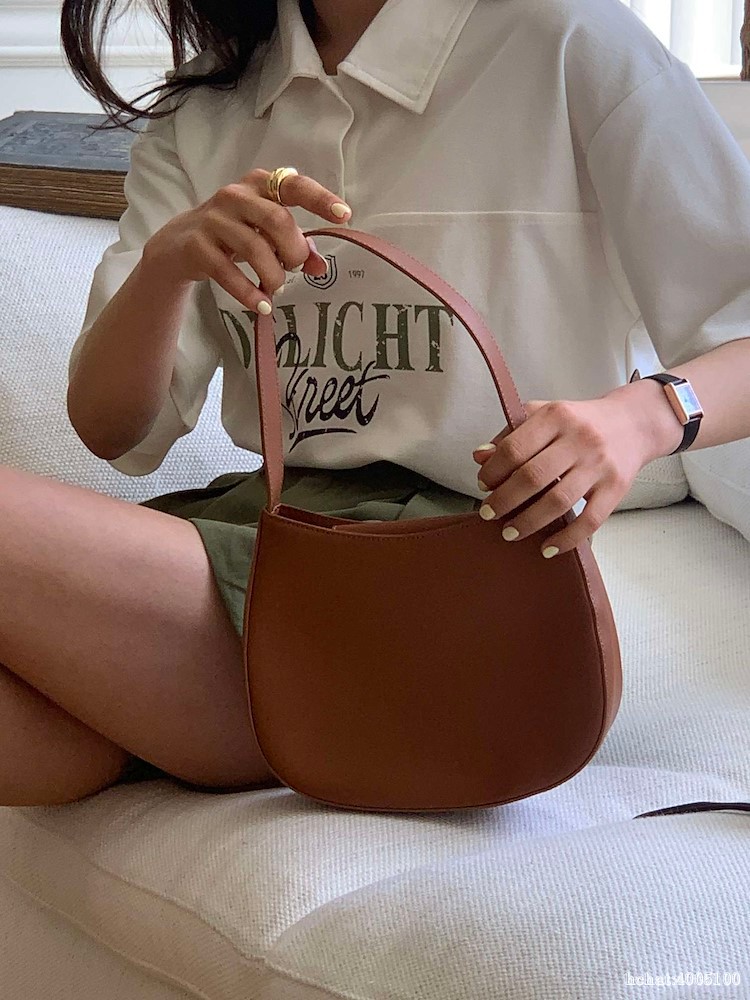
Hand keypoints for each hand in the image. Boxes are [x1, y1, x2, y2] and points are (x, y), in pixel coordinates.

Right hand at [141, 168, 350, 314]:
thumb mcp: (266, 234)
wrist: (179, 245)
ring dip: (273, 275)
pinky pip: (229, 273)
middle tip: (295, 268)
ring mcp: (214, 219)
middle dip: (294, 251)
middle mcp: (236, 195)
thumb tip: (321, 267)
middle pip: (277, 220)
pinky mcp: (198, 246)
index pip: (295, 186)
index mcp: (260, 185)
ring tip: (275, 287)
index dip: (320, 199)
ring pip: (255, 248)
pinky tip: (262, 305)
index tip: (344, 215)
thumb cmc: (233, 234)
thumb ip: (296, 245)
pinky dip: (249, 293)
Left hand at [472, 395, 655, 556]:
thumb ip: (511, 434)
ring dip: (528, 522)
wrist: (633, 423)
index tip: (482, 485)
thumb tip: (479, 456)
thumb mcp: (544, 415)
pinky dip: (567, 539)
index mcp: (556, 416)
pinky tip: (548, 548)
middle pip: (532, 477)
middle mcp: (579, 439)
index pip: (514, 448)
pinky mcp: (616, 488)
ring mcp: (599, 465)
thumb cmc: (579, 422)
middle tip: (488, 514)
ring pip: (558, 501)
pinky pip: (590, 520)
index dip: (493, 471)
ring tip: (509, 533)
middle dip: (504, 501)